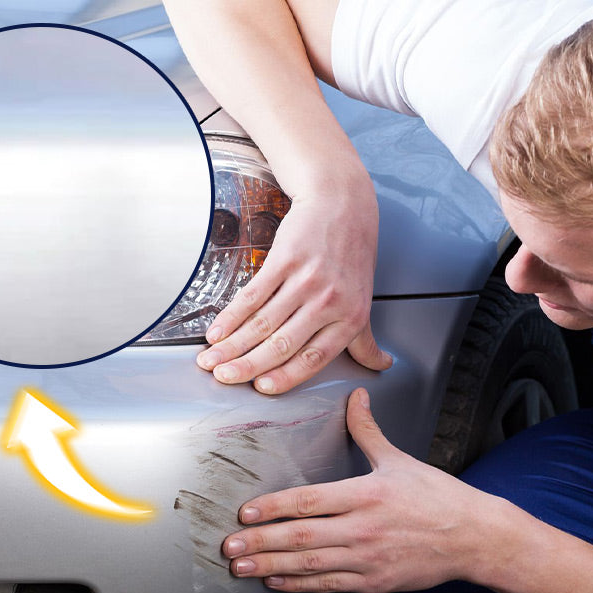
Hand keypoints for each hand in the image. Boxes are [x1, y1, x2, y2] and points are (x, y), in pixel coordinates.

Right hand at [196, 176, 391, 394]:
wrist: (342, 204)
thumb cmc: (352, 255)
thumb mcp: (364, 300)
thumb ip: (365, 339)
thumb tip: (381, 365)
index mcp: (349, 318)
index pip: (313, 358)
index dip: (284, 377)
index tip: (261, 388)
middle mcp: (328, 302)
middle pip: (282, 344)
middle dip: (247, 366)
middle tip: (224, 378)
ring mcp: (306, 280)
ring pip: (262, 323)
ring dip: (231, 345)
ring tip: (211, 359)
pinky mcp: (284, 260)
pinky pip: (253, 295)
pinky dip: (231, 316)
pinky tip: (217, 330)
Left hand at [221, 388, 493, 592]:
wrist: (474, 538)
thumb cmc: (437, 497)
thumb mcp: (399, 459)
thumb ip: (368, 430)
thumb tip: (356, 396)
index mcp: (365, 494)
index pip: (308, 501)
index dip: (273, 507)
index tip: (245, 512)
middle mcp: (362, 528)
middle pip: (301, 537)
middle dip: (260, 542)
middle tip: (229, 546)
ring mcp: (367, 559)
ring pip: (310, 565)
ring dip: (271, 567)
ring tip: (241, 569)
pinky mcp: (375, 582)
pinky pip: (330, 585)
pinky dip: (300, 586)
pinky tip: (277, 583)